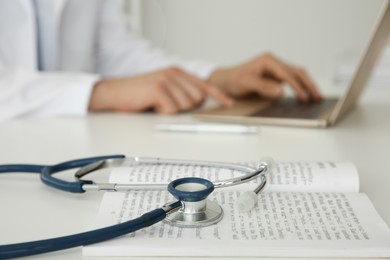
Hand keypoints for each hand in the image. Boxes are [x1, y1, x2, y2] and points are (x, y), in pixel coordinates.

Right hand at [88, 67, 233, 113]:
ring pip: (185, 106)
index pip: (204, 85)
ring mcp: (167, 79)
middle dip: (185, 108)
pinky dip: (162, 113)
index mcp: (177, 72)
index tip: (229, 104)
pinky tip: (151, 105)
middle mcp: (174, 73)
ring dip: (171, 111)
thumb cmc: (138, 95)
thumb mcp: (163, 90)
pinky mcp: (158, 88)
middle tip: (165, 105)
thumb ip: (181, 92)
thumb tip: (198, 102)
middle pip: (197, 99)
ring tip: (156, 104)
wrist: (113, 93)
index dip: (218, 95)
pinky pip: (172, 110)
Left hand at [207, 53, 321, 101]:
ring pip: (297, 76)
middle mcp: (274, 62)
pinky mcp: (275, 77)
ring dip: (307, 86)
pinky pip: (291, 81)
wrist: (225, 81)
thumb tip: (281, 91)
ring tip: (317, 97)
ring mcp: (275, 69)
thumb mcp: (246, 83)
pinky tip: (306, 96)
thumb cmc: (234, 80)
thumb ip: (263, 87)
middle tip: (318, 97)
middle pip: (297, 72)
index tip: (304, 97)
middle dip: (309, 84)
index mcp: (268, 60)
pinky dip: (300, 88)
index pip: (287, 74)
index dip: (297, 86)